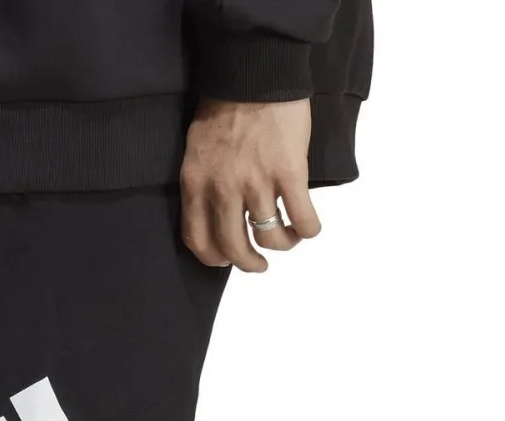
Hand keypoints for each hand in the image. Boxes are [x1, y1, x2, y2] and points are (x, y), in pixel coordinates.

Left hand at [181, 99, 321, 272]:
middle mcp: (223, 189)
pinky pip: (302, 218)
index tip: (226, 260)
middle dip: (249, 263)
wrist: (256, 72)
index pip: (198, 240)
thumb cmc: (225, 105)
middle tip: (258, 264)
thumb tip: (216, 214)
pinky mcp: (290, 173)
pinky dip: (307, 230)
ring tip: (288, 239)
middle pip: (234, 248)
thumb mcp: (197, 149)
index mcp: (196, 183)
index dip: (214, 259)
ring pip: (270, 237)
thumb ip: (203, 183)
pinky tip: (307, 226)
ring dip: (282, 245)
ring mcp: (257, 182)